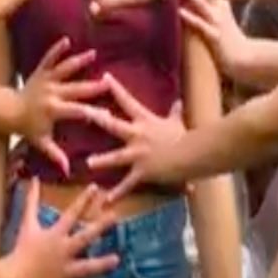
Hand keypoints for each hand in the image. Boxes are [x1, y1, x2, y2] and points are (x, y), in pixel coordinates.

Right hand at [6, 180, 118, 277]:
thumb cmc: (19, 250)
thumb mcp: (26, 225)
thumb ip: (31, 202)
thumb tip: (32, 180)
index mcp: (55, 236)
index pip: (71, 214)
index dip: (83, 200)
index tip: (96, 187)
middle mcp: (62, 251)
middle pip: (84, 237)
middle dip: (100, 227)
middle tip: (115, 217)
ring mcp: (64, 271)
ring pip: (86, 267)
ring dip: (101, 264)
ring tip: (116, 260)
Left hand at [18, 38, 107, 175]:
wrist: (7, 111)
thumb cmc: (27, 128)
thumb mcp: (41, 142)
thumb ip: (55, 154)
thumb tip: (67, 170)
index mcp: (54, 110)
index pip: (75, 111)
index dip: (89, 113)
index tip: (105, 112)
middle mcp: (52, 93)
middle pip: (75, 89)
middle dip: (91, 86)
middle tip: (108, 82)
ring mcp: (46, 80)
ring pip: (64, 69)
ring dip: (78, 62)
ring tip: (93, 54)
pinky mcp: (40, 72)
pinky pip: (48, 59)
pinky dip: (56, 49)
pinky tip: (67, 40)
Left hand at [78, 74, 184, 201]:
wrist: (194, 153)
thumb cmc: (186, 137)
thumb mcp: (178, 123)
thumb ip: (175, 112)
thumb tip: (178, 101)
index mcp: (145, 121)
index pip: (128, 101)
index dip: (116, 88)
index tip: (104, 77)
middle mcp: (138, 135)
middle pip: (114, 125)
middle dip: (97, 118)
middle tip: (83, 111)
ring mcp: (139, 154)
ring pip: (116, 157)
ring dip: (102, 160)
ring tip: (89, 163)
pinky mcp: (143, 171)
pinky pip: (128, 184)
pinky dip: (118, 193)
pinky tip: (107, 200)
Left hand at [179, 0, 249, 78]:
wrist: (243, 58)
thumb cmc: (230, 38)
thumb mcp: (223, 15)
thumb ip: (214, 2)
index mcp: (221, 3)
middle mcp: (219, 9)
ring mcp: (217, 22)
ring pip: (202, 3)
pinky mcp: (214, 36)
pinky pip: (200, 25)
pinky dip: (190, 17)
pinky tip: (179, 11)